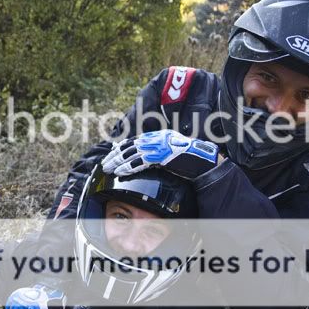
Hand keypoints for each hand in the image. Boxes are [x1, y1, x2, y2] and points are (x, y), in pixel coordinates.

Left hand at [102, 130, 218, 178]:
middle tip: (105, 163)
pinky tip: (120, 172)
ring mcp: (157, 147)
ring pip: (131, 154)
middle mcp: (154, 139)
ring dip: (117, 162)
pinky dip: (128, 167)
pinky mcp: (160, 156)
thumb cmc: (189, 156)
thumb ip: (159, 151)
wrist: (202, 159)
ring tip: (108, 168)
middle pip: (129, 147)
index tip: (112, 154)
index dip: (121, 148)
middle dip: (115, 156)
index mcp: (156, 136)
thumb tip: (147, 157)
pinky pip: (139, 162)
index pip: (134, 141)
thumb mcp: (171, 149)